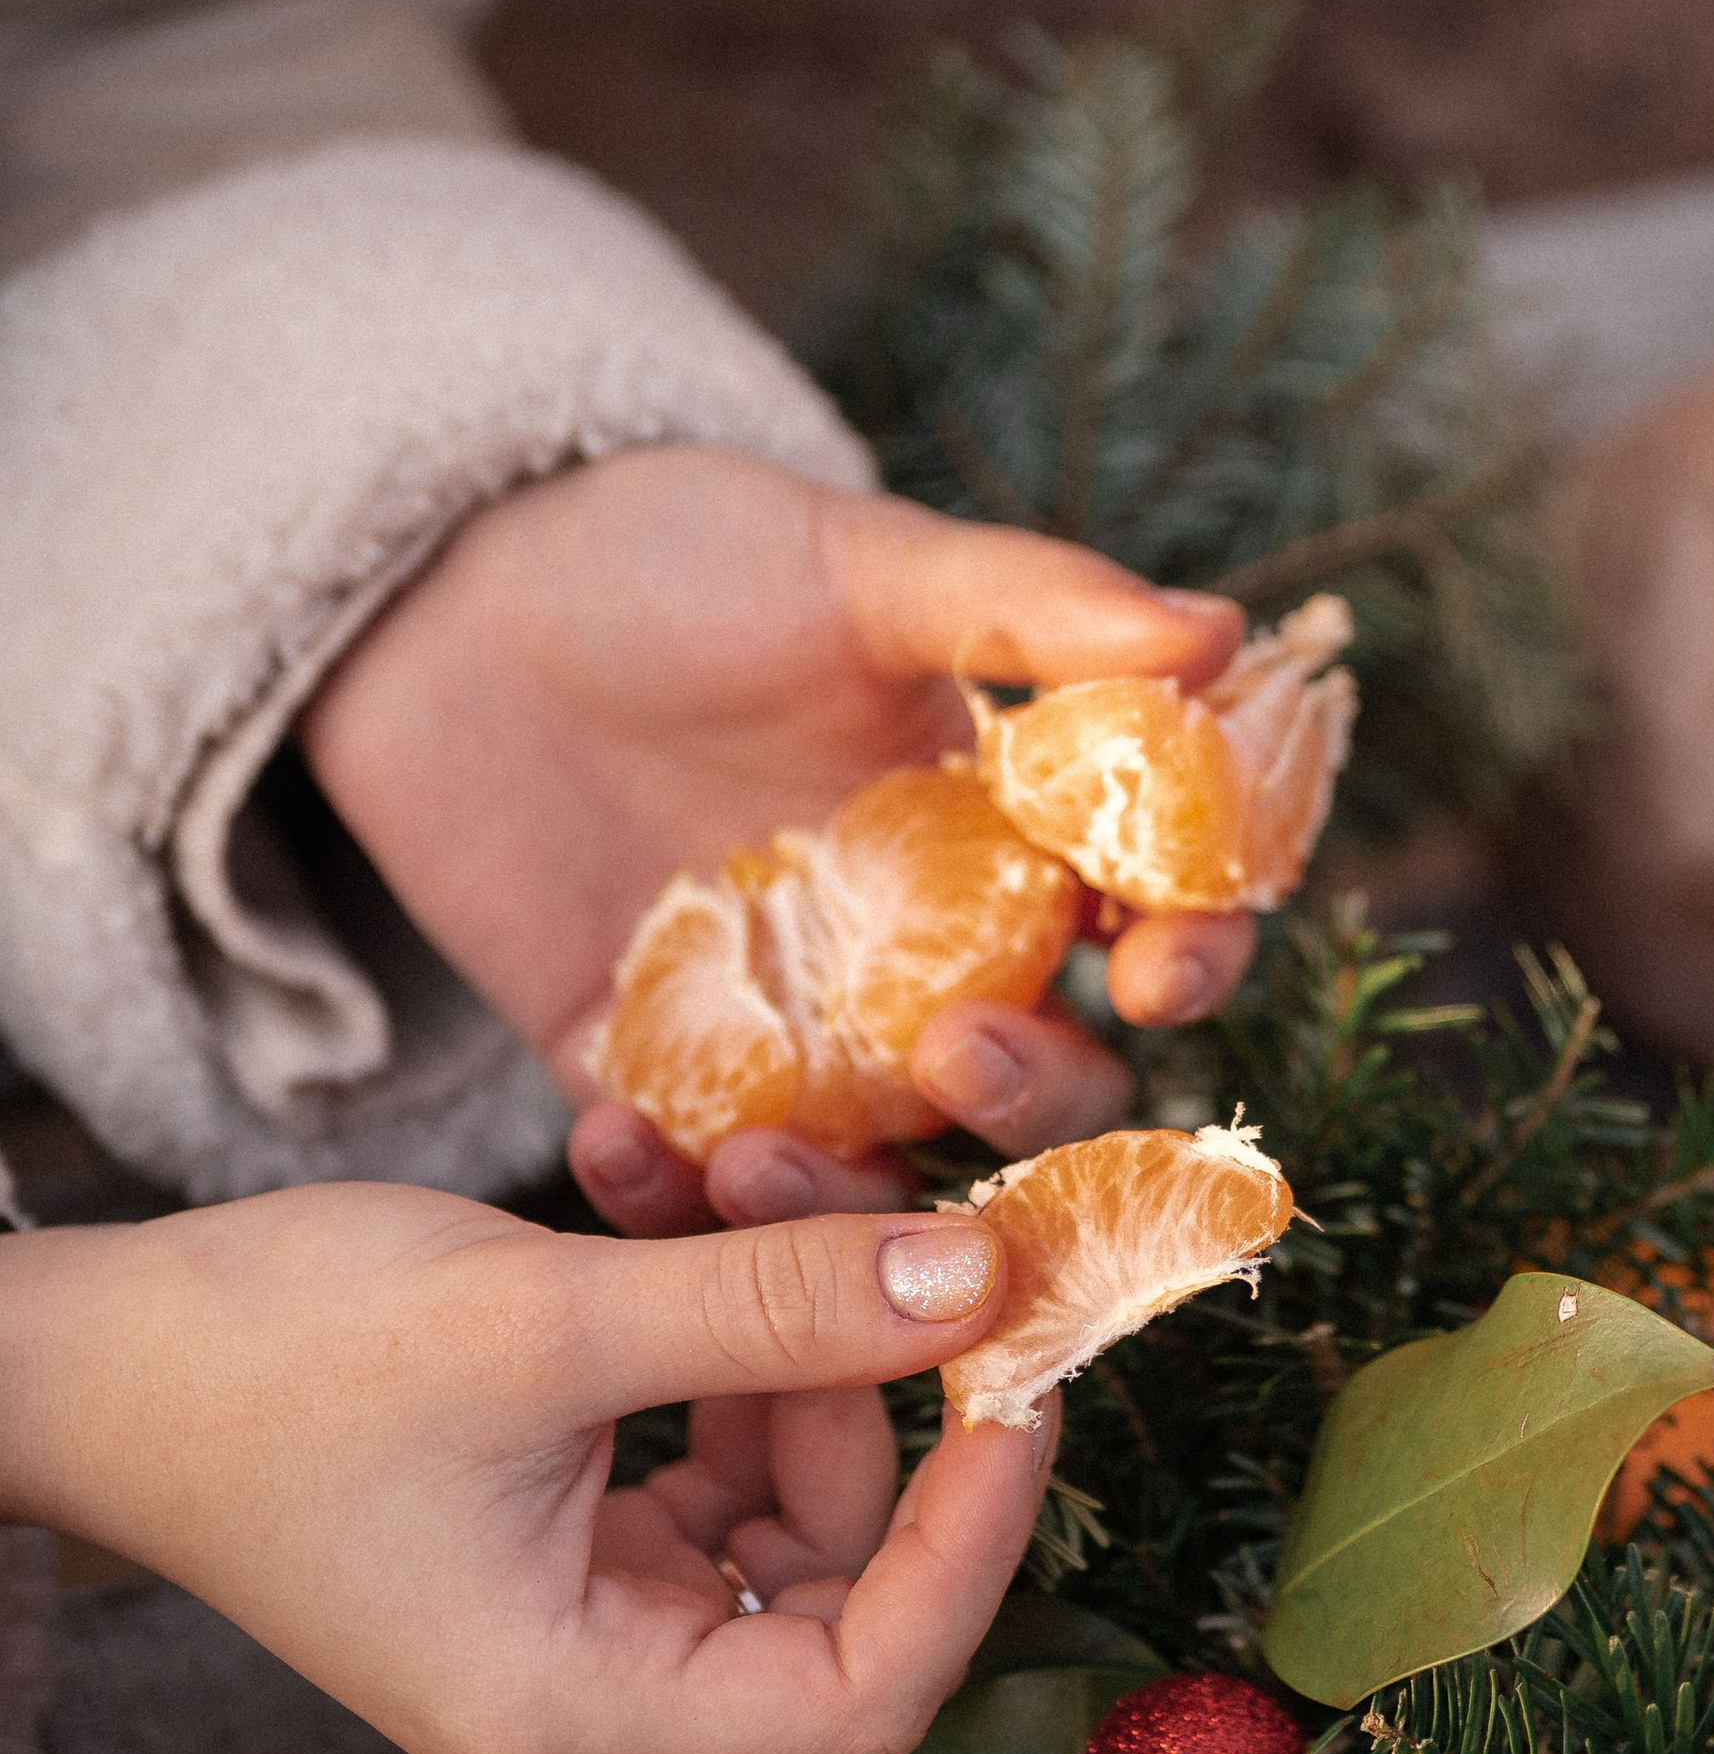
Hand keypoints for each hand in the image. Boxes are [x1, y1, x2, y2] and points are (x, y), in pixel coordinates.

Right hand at [0, 1190, 1052, 1753]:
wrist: (82, 1350)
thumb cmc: (263, 1364)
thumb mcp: (544, 1321)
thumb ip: (776, 1308)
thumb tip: (981, 1281)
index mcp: (591, 1713)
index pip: (874, 1682)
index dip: (976, 1533)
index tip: (1021, 1370)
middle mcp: (604, 1695)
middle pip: (840, 1556)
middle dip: (848, 1360)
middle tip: (838, 1188)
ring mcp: (588, 1610)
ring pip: (780, 1469)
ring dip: (772, 1306)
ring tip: (710, 1157)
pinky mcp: (568, 1527)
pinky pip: (700, 1426)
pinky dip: (699, 1311)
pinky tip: (643, 1181)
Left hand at [301, 450, 1259, 1233]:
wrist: (452, 594)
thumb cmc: (682, 557)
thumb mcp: (857, 562)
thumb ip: (1032, 607)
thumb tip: (1221, 634)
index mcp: (1014, 838)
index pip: (1151, 926)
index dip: (1184, 958)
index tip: (1157, 968)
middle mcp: (930, 960)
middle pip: (1043, 1082)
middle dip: (1030, 1094)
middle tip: (959, 1048)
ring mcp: (799, 1035)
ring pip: (879, 1172)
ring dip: (846, 1196)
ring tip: (769, 1158)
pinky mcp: (656, 1079)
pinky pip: (686, 1184)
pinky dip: (663, 1196)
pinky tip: (619, 1143)